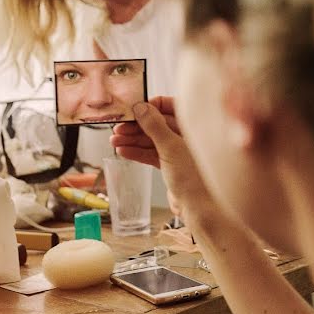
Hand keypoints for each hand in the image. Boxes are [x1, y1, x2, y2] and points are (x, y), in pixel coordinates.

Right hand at [110, 97, 210, 221]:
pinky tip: (123, 151)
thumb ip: (154, 126)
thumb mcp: (170, 147)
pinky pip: (152, 154)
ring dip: (133, 140)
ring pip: (153, 140)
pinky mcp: (172, 165)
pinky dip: (138, 153)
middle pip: (159, 124)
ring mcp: (179, 151)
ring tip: (115, 141)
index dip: (151, 106)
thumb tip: (141, 107)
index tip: (134, 109)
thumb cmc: (193, 177)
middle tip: (119, 127)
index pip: (171, 106)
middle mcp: (187, 136)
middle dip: (138, 126)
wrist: (198, 207)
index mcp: (193, 126)